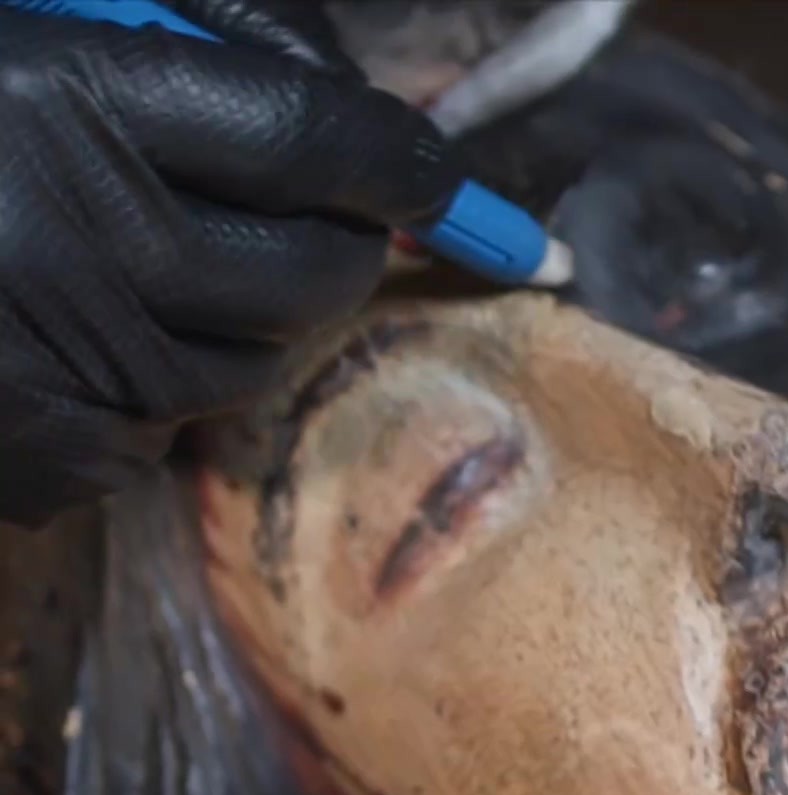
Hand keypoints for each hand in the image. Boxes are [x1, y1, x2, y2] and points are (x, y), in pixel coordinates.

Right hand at [0, 1, 463, 526]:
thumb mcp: (39, 18)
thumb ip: (202, 38)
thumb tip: (357, 126)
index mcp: (62, 99)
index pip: (310, 142)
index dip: (402, 163)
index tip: (444, 182)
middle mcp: (68, 241)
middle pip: (311, 277)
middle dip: (340, 247)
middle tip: (315, 219)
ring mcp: (46, 367)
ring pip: (250, 365)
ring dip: (247, 317)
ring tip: (161, 263)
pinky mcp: (25, 456)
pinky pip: (158, 436)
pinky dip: (149, 390)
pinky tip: (69, 335)